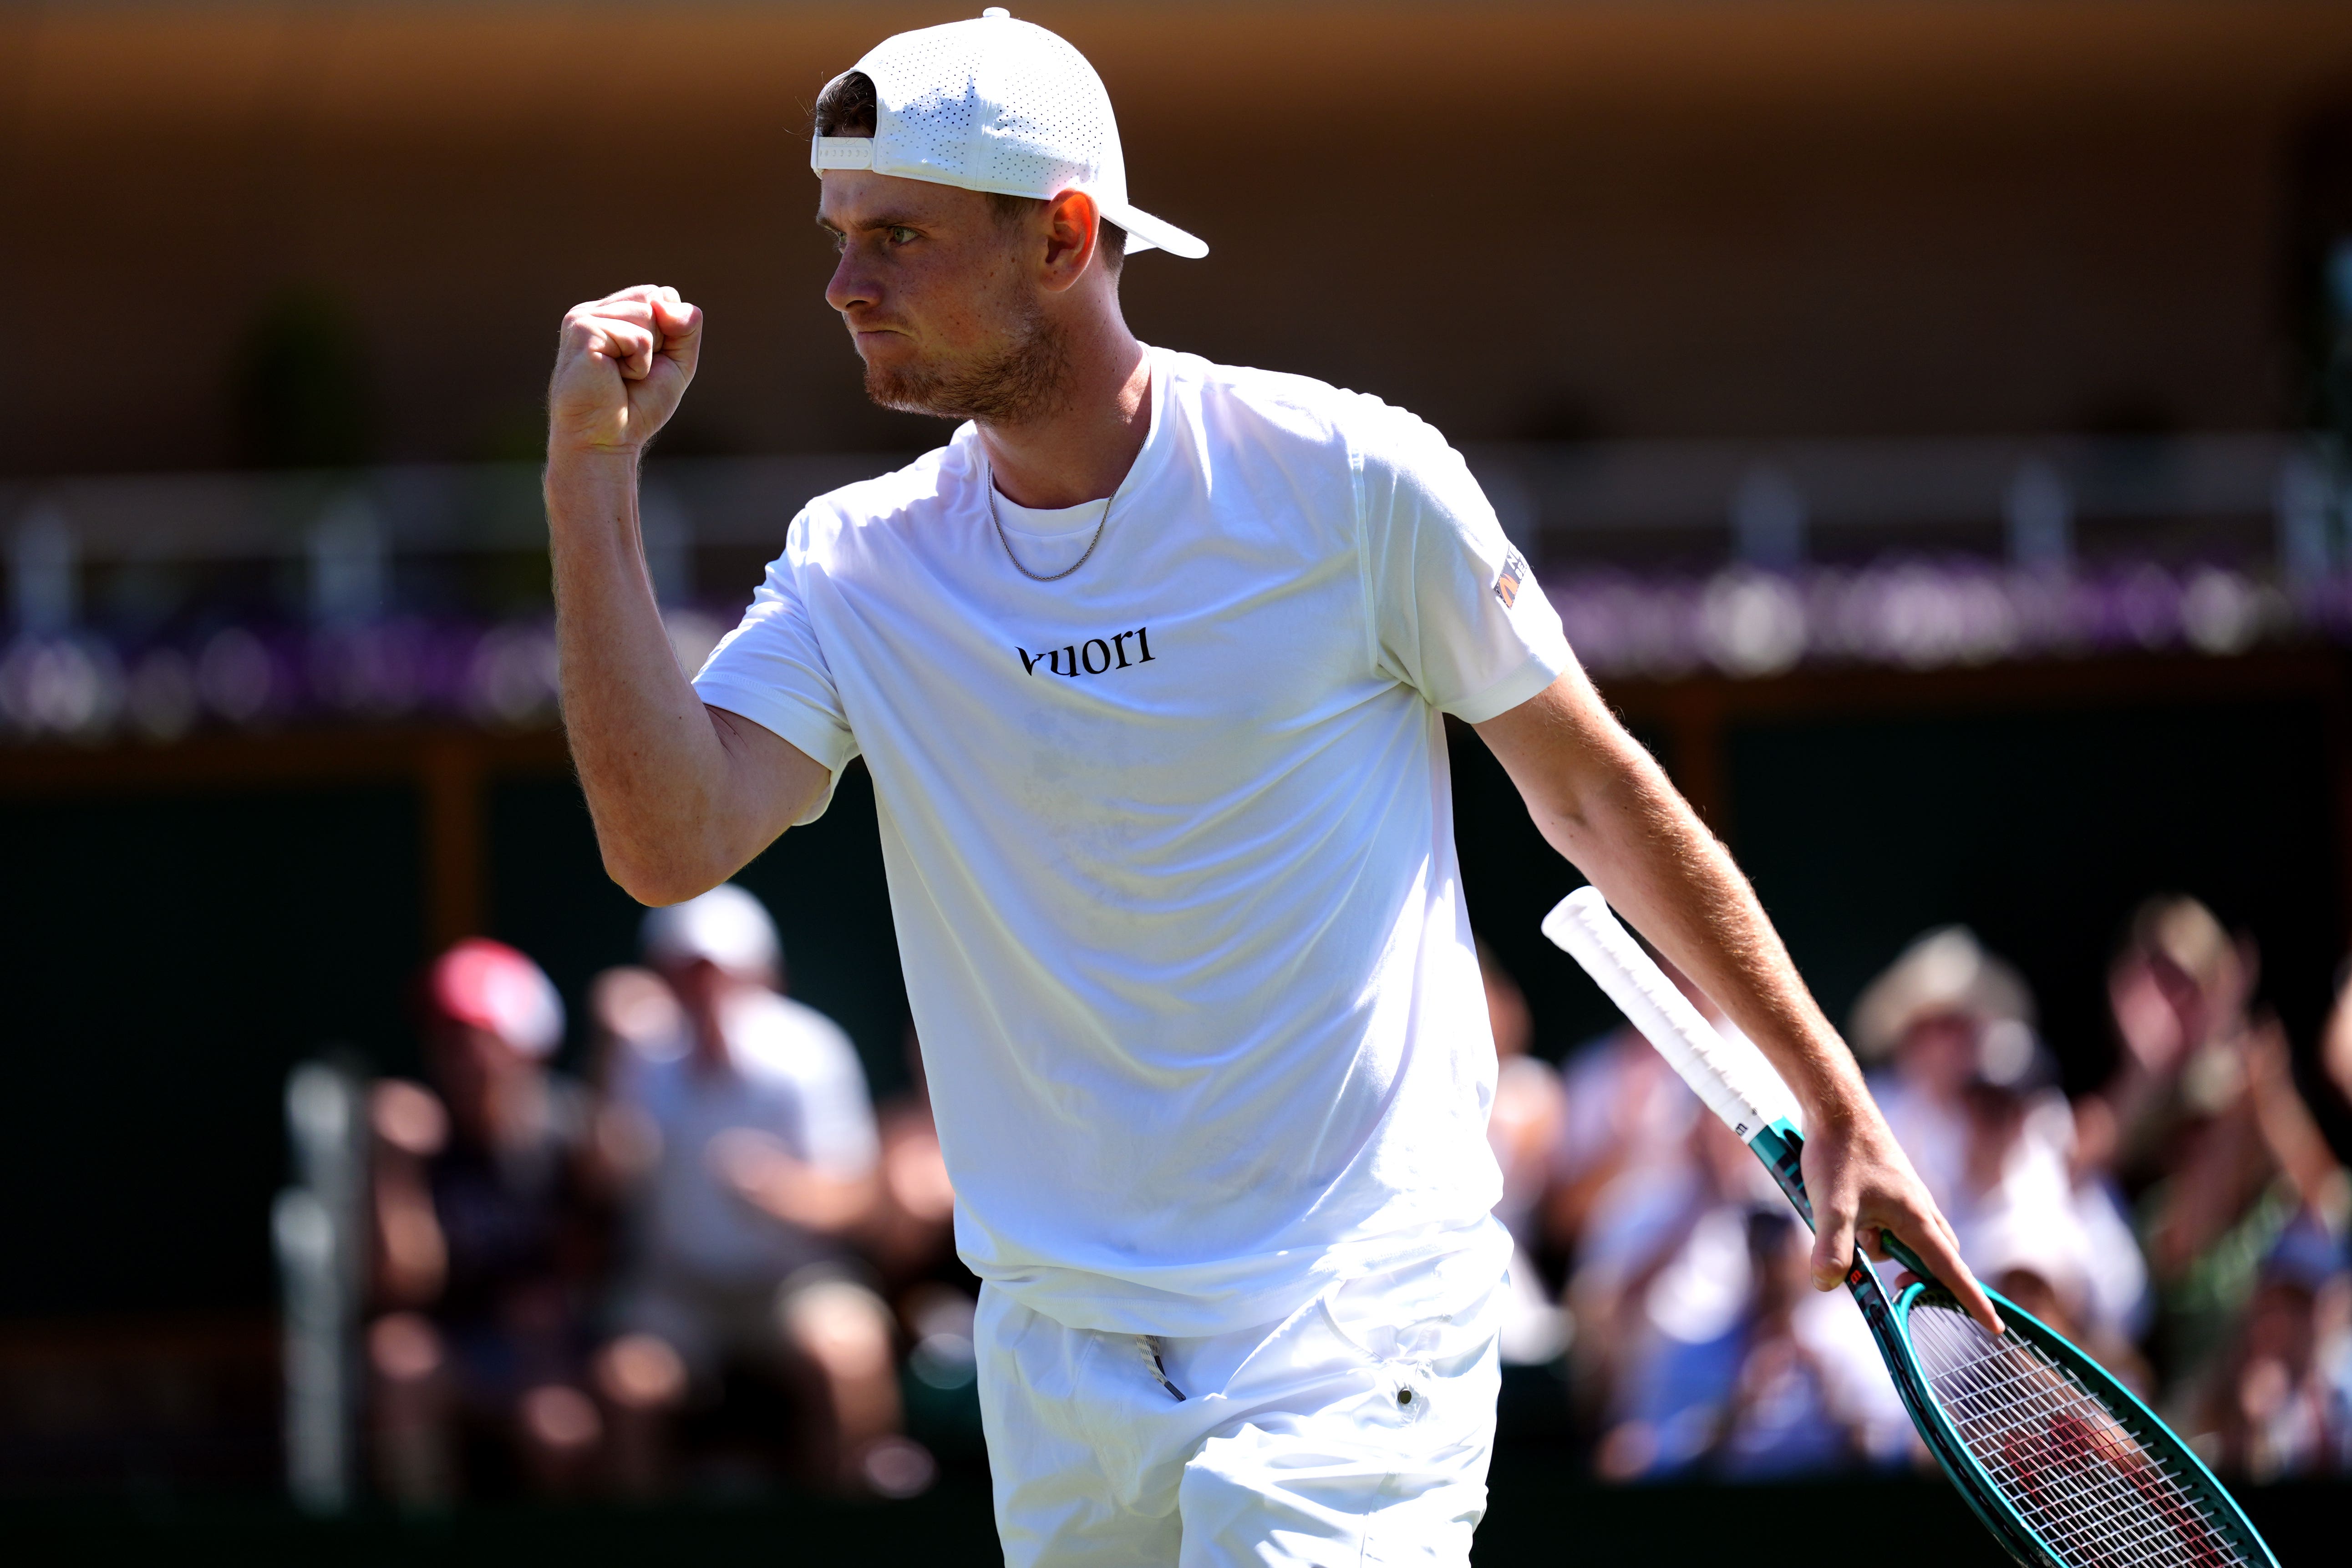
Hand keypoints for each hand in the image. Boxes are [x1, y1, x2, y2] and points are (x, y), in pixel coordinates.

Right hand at [549, 285, 701, 456]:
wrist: (607, 440)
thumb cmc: (637, 406)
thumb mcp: (676, 362)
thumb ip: (686, 327)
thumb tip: (666, 302)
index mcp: (612, 313)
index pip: (661, 295)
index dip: (670, 331)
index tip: (647, 363)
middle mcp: (595, 310)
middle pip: (656, 299)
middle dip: (659, 342)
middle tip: (632, 372)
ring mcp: (584, 317)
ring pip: (648, 315)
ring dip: (647, 356)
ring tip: (621, 375)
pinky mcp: (583, 331)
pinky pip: (637, 337)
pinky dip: (637, 364)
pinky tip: (614, 378)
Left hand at [1801, 1109, 2003, 1333]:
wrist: (1836, 1107)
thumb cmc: (1839, 1154)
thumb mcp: (1832, 1207)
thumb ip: (1832, 1248)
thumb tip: (1827, 1284)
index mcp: (1916, 1218)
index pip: (1952, 1271)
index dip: (1972, 1301)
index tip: (1995, 1327)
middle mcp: (1919, 1208)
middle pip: (1934, 1258)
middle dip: (1916, 1276)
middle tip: (1888, 1284)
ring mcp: (1905, 1196)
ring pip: (1908, 1239)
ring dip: (1881, 1246)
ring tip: (1846, 1225)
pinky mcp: (1889, 1186)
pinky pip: (1890, 1221)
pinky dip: (1871, 1228)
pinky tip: (1840, 1209)